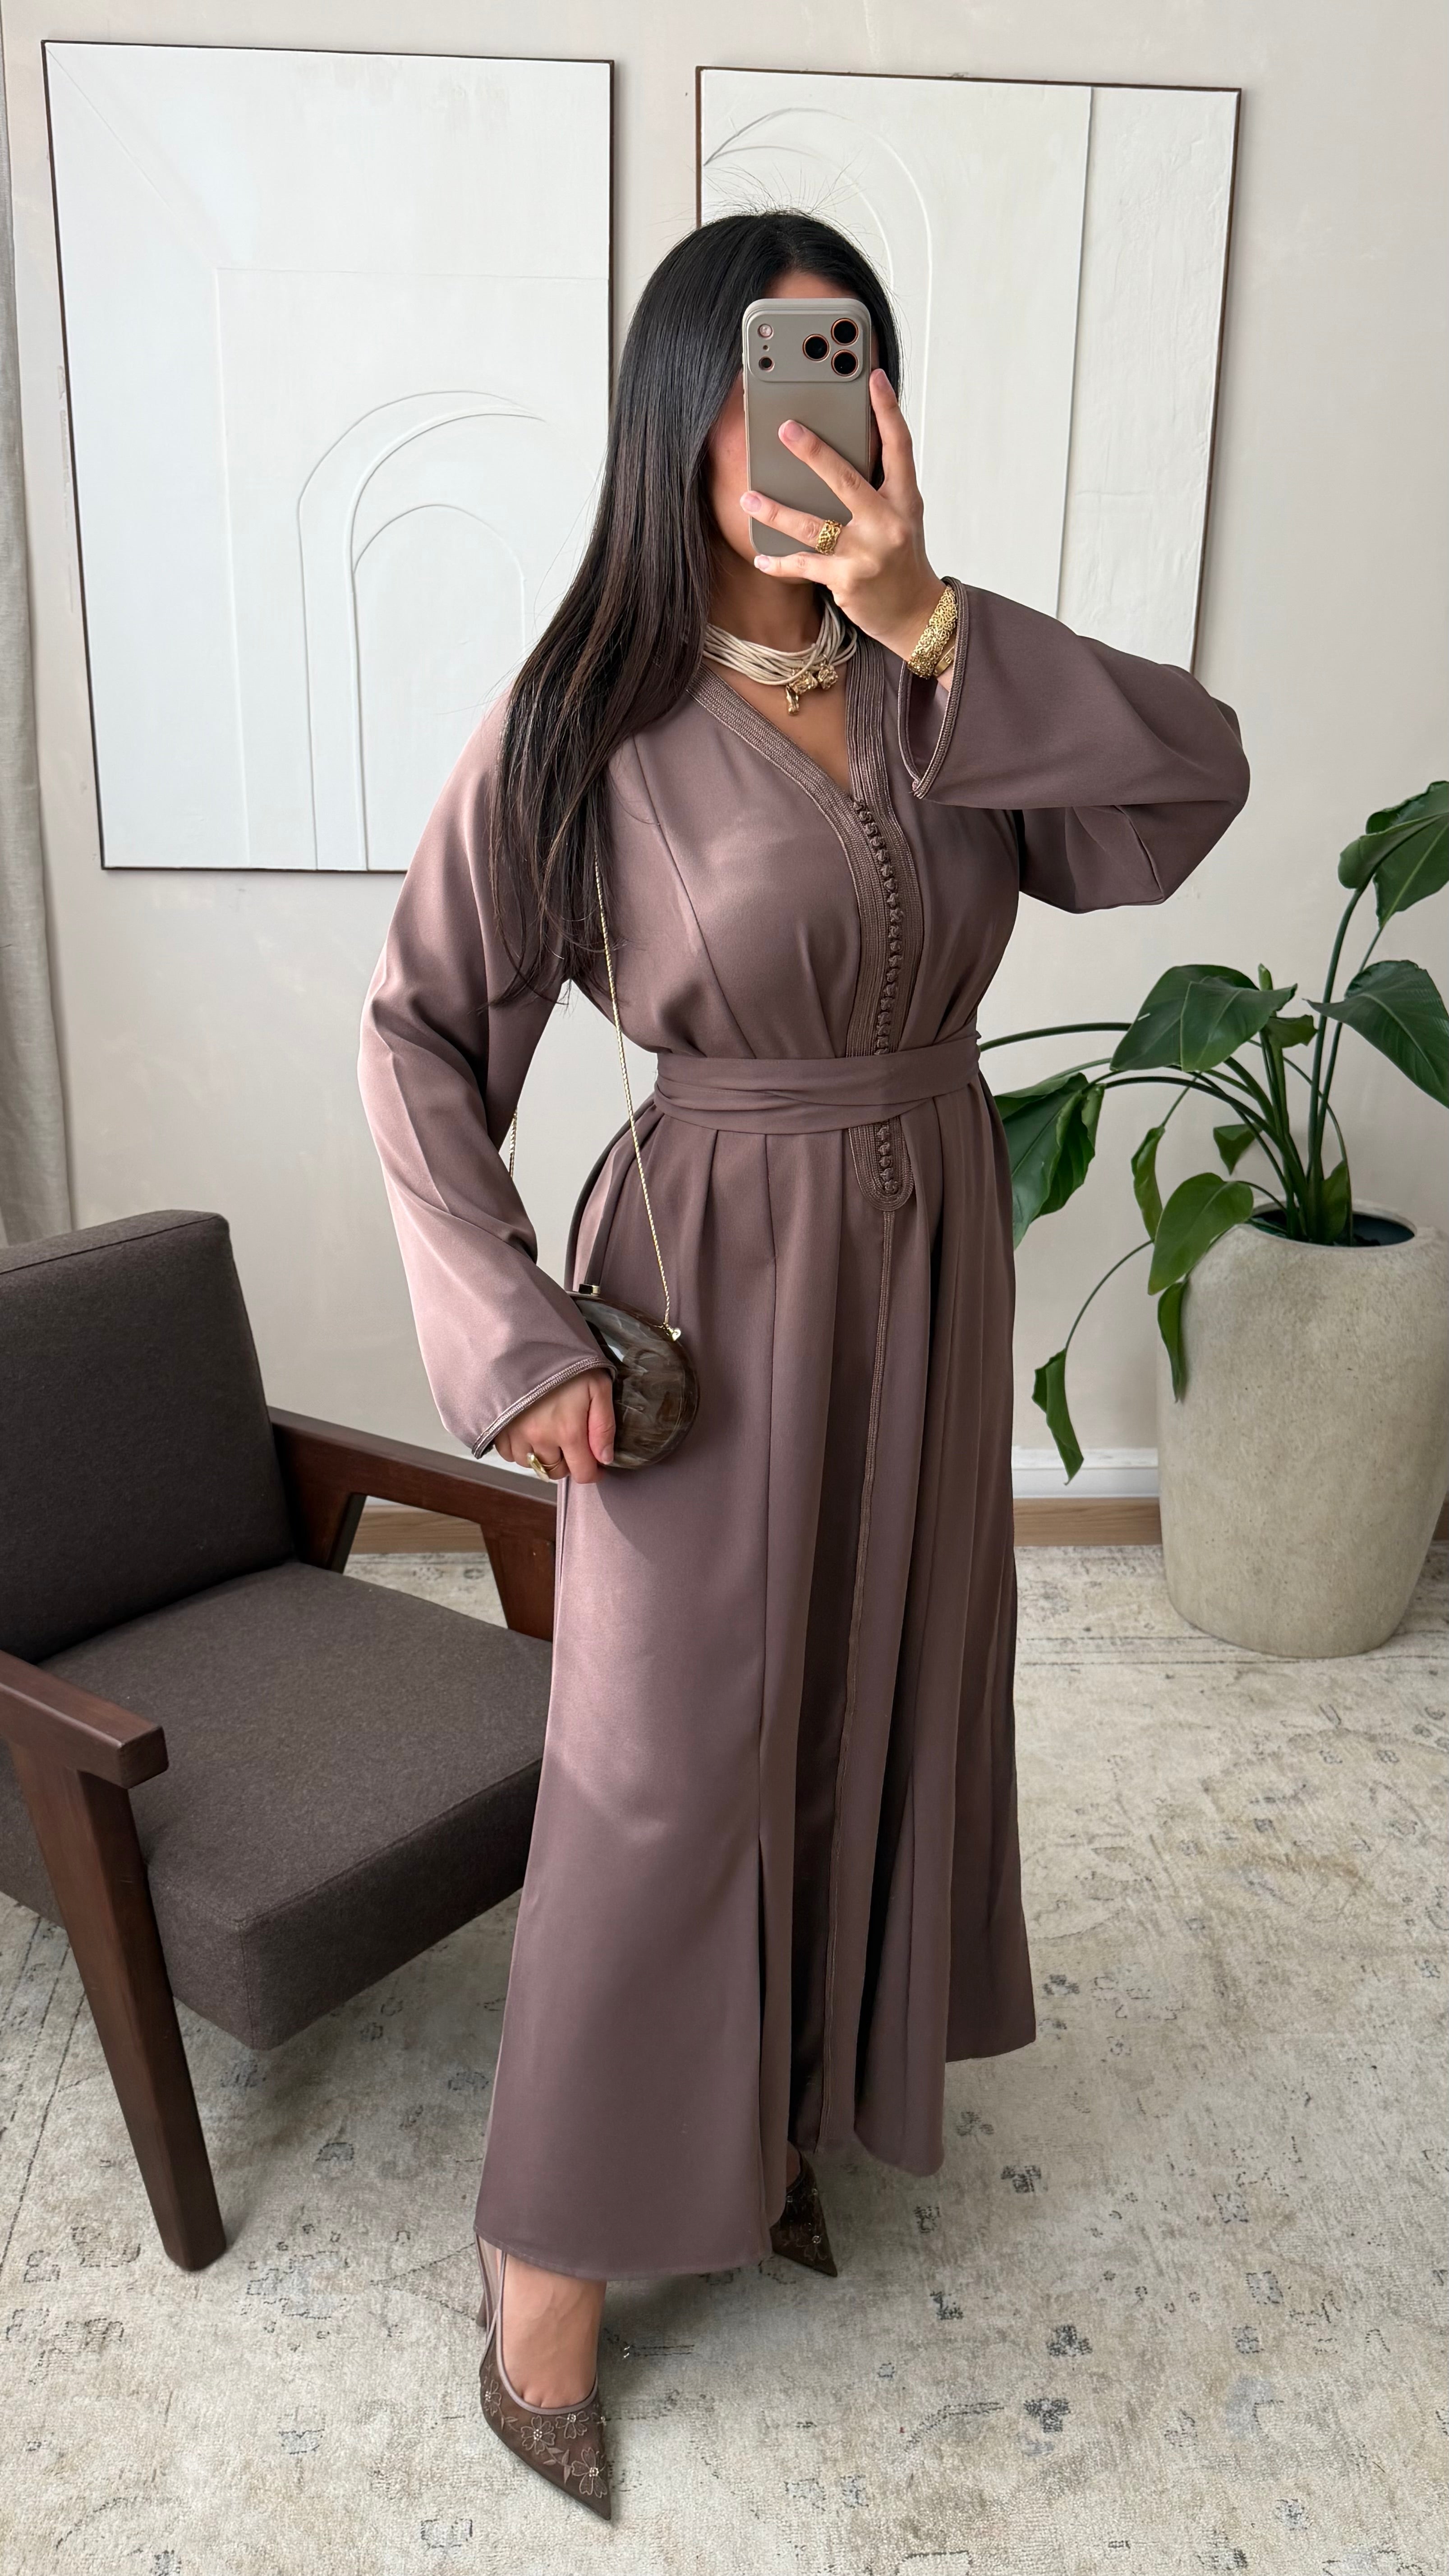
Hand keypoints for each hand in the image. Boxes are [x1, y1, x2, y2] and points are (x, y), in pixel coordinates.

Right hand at [496, 1369, 614, 1481]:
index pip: (583, 1473)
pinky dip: (521, 1449)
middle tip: (571, 1440)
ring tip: (548, 1433)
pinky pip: (509, 1454)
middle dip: (567, 1462)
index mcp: (568, 1430)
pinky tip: (528, 1431)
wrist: (522, 1340)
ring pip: (532, 1465)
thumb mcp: (597, 1386)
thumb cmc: (562, 1361)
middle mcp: (540, 1438)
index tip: (595, 1462)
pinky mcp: (497, 1428)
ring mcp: (515, 1435)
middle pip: (556, 1472)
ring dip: (543, 1456)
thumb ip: (604, 1426)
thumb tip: (605, 1458)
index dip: (593, 1471)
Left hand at [740, 369, 945, 663]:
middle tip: (785, 430)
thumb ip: (878, 488)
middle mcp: (888, 522)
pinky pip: (804, 566)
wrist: (916, 615)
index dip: (887, 410)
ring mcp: (866, 552)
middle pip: (846, 479)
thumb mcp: (901, 517)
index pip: (899, 446)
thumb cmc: (903, 560)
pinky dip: (779, 563)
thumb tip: (837, 455)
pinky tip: (761, 556)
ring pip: (813, 525)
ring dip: (776, 511)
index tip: (874, 377)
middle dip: (813, 453)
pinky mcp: (847, 580)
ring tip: (749, 499)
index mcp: (905, 500)